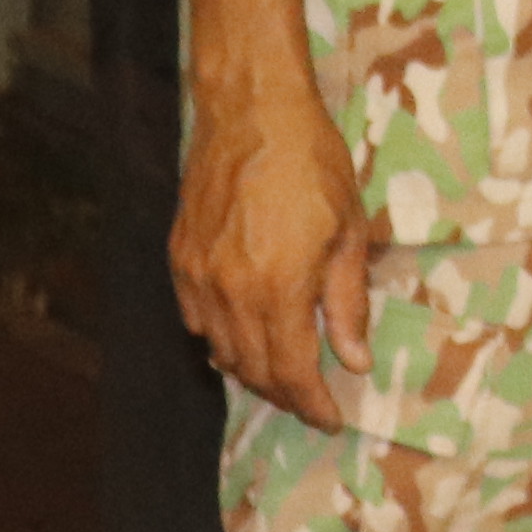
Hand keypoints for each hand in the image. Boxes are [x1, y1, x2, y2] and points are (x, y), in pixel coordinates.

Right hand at [173, 81, 372, 428]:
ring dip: (252, 370)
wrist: (251, 111)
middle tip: (313, 399)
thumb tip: (353, 360)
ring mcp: (196, 276)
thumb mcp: (349, 231)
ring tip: (284, 372)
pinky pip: (196, 320)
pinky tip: (243, 334)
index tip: (331, 419)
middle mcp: (229, 291)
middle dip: (285, 393)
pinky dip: (220, 338)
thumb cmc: (313, 163)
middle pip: (253, 370)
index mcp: (277, 288)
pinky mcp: (178, 258)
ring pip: (221, 350)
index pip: (291, 372)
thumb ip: (347, 302)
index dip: (311, 403)